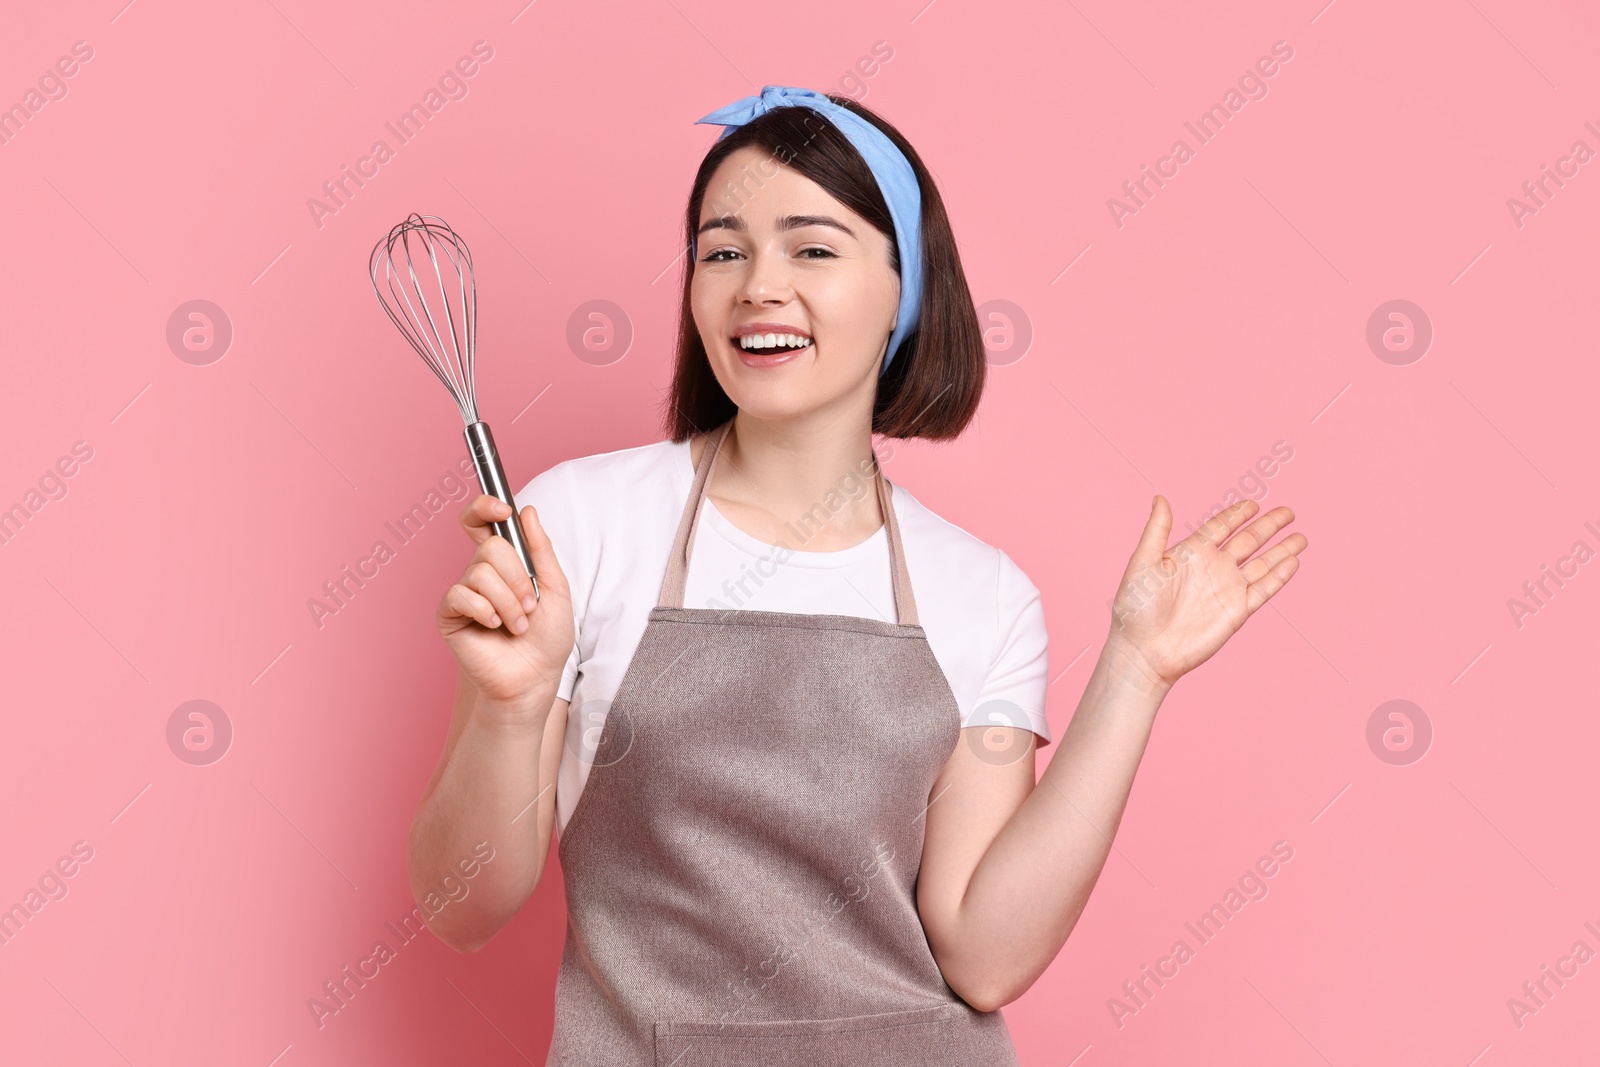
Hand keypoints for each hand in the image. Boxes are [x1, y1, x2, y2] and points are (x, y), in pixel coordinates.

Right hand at [438, 494, 573, 718]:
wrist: (536, 678)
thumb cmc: (547, 638)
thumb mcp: (555, 587)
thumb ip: (541, 549)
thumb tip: (526, 511)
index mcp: (505, 563)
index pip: (481, 521)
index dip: (485, 507)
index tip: (503, 510)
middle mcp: (480, 573)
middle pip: (490, 547)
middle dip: (517, 578)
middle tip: (528, 606)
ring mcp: (464, 593)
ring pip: (481, 572)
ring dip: (509, 602)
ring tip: (517, 624)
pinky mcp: (450, 615)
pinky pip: (462, 595)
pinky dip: (487, 611)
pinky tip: (495, 627)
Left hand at [1107, 496, 1307, 689]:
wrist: (1145, 650)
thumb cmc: (1136, 608)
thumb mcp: (1143, 562)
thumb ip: (1156, 530)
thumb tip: (1160, 497)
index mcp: (1191, 553)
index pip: (1220, 527)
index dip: (1237, 514)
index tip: (1253, 503)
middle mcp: (1212, 568)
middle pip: (1248, 541)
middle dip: (1268, 526)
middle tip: (1288, 512)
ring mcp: (1226, 589)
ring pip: (1262, 564)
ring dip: (1282, 550)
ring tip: (1301, 536)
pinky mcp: (1237, 611)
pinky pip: (1264, 590)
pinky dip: (1279, 576)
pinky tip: (1293, 561)